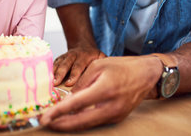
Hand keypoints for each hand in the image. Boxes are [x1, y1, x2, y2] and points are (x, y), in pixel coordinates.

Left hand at [41, 56, 161, 130]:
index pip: (76, 104)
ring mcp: (115, 115)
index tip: (44, 117)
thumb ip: (81, 83)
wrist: (147, 75)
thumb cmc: (122, 66)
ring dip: (68, 125)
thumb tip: (68, 98)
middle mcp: (111, 106)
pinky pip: (94, 122)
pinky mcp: (116, 118)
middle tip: (44, 123)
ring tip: (52, 122)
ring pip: (87, 125)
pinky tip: (68, 119)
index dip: (58, 112)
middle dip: (60, 124)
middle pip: (80, 121)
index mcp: (104, 89)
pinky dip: (80, 122)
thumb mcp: (97, 66)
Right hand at [53, 47, 105, 86]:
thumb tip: (105, 78)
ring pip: (58, 63)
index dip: (74, 75)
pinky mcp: (59, 58)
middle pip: (66, 63)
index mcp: (85, 56)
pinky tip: (45, 78)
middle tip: (55, 83)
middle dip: (60, 74)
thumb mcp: (102, 58)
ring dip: (52, 73)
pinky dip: (49, 71)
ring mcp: (65, 56)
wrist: (84, 46)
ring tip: (48, 82)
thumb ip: (102, 65)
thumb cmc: (94, 57)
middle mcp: (74, 54)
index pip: (79, 65)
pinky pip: (53, 64)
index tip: (69, 84)